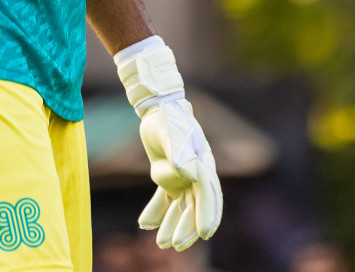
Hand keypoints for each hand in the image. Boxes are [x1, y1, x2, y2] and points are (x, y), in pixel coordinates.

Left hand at [114, 36, 221, 250]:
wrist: (156, 109)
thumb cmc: (167, 118)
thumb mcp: (172, 133)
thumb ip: (180, 153)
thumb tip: (191, 174)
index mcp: (203, 163)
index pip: (208, 193)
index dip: (207, 213)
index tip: (203, 232)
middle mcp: (196, 174)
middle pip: (194, 206)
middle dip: (187, 227)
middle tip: (175, 245)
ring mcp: (182, 178)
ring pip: (180, 207)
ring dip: (172, 224)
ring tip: (162, 243)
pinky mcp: (168, 177)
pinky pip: (163, 200)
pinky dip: (156, 212)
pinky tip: (145, 224)